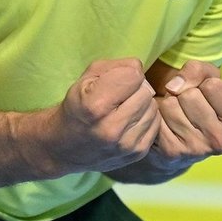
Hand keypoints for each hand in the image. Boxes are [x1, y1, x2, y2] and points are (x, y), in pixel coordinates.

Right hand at [44, 58, 158, 173]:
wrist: (65, 147)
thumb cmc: (77, 107)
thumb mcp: (86, 79)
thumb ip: (115, 67)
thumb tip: (140, 69)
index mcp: (95, 106)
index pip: (134, 76)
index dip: (126, 74)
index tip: (116, 81)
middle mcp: (111, 128)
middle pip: (145, 92)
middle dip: (135, 90)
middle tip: (120, 96)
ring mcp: (126, 145)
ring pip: (153, 108)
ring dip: (141, 105)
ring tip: (123, 110)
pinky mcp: (137, 154)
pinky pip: (155, 125)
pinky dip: (145, 119)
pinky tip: (129, 122)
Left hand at [152, 60, 221, 164]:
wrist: (179, 139)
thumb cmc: (199, 104)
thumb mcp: (209, 80)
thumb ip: (199, 70)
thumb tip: (173, 87)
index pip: (213, 85)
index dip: (203, 83)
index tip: (204, 95)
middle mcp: (220, 140)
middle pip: (190, 95)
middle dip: (183, 94)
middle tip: (186, 107)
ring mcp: (195, 149)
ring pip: (170, 105)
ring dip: (168, 104)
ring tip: (176, 115)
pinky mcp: (171, 151)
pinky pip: (156, 117)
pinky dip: (157, 115)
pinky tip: (165, 125)